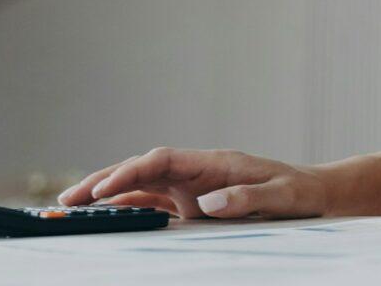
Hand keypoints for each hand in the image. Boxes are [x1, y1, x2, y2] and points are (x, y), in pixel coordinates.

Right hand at [57, 147, 331, 219]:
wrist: (313, 193)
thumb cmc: (299, 191)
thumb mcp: (281, 195)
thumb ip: (247, 196)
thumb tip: (209, 202)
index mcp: (215, 162)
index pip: (162, 161)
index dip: (131, 173)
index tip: (104, 190)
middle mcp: (197, 171)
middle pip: (141, 170)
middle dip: (103, 181)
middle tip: (66, 200)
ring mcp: (192, 187)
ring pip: (140, 186)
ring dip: (107, 195)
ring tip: (70, 209)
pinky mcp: (192, 204)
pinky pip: (151, 204)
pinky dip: (124, 209)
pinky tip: (101, 218)